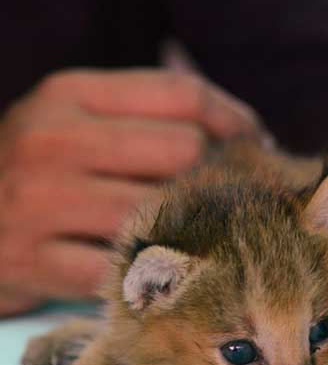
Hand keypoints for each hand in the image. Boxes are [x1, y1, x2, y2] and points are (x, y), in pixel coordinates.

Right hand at [0, 69, 259, 315]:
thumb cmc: (37, 168)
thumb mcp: (75, 117)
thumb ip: (147, 111)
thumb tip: (248, 130)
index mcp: (69, 95)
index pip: (182, 94)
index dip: (235, 118)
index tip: (256, 141)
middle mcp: (54, 141)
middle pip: (184, 150)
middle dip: (214, 173)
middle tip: (223, 192)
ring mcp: (42, 202)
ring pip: (162, 211)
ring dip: (189, 224)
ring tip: (195, 229)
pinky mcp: (35, 261)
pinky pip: (126, 267)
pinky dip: (151, 270)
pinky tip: (157, 267)